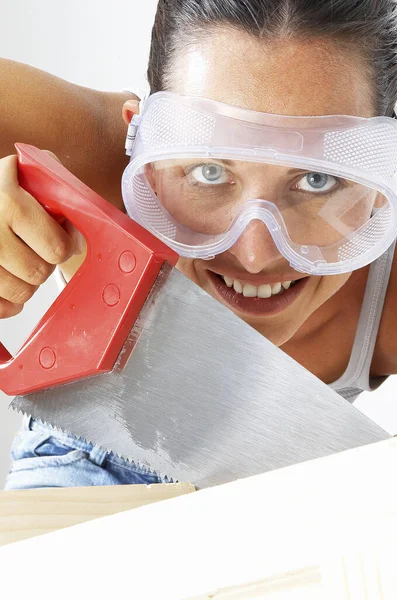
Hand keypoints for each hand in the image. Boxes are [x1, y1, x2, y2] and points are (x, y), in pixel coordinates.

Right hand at [0, 152, 81, 317]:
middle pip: (39, 272)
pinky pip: (2, 307)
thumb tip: (81, 231)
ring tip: (19, 259)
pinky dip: (9, 301)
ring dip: (26, 280)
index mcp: (8, 202)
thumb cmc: (1, 188)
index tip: (59, 235)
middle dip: (43, 260)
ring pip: (21, 292)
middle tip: (35, 246)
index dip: (63, 243)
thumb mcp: (24, 171)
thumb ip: (57, 186)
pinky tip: (9, 279)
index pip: (57, 247)